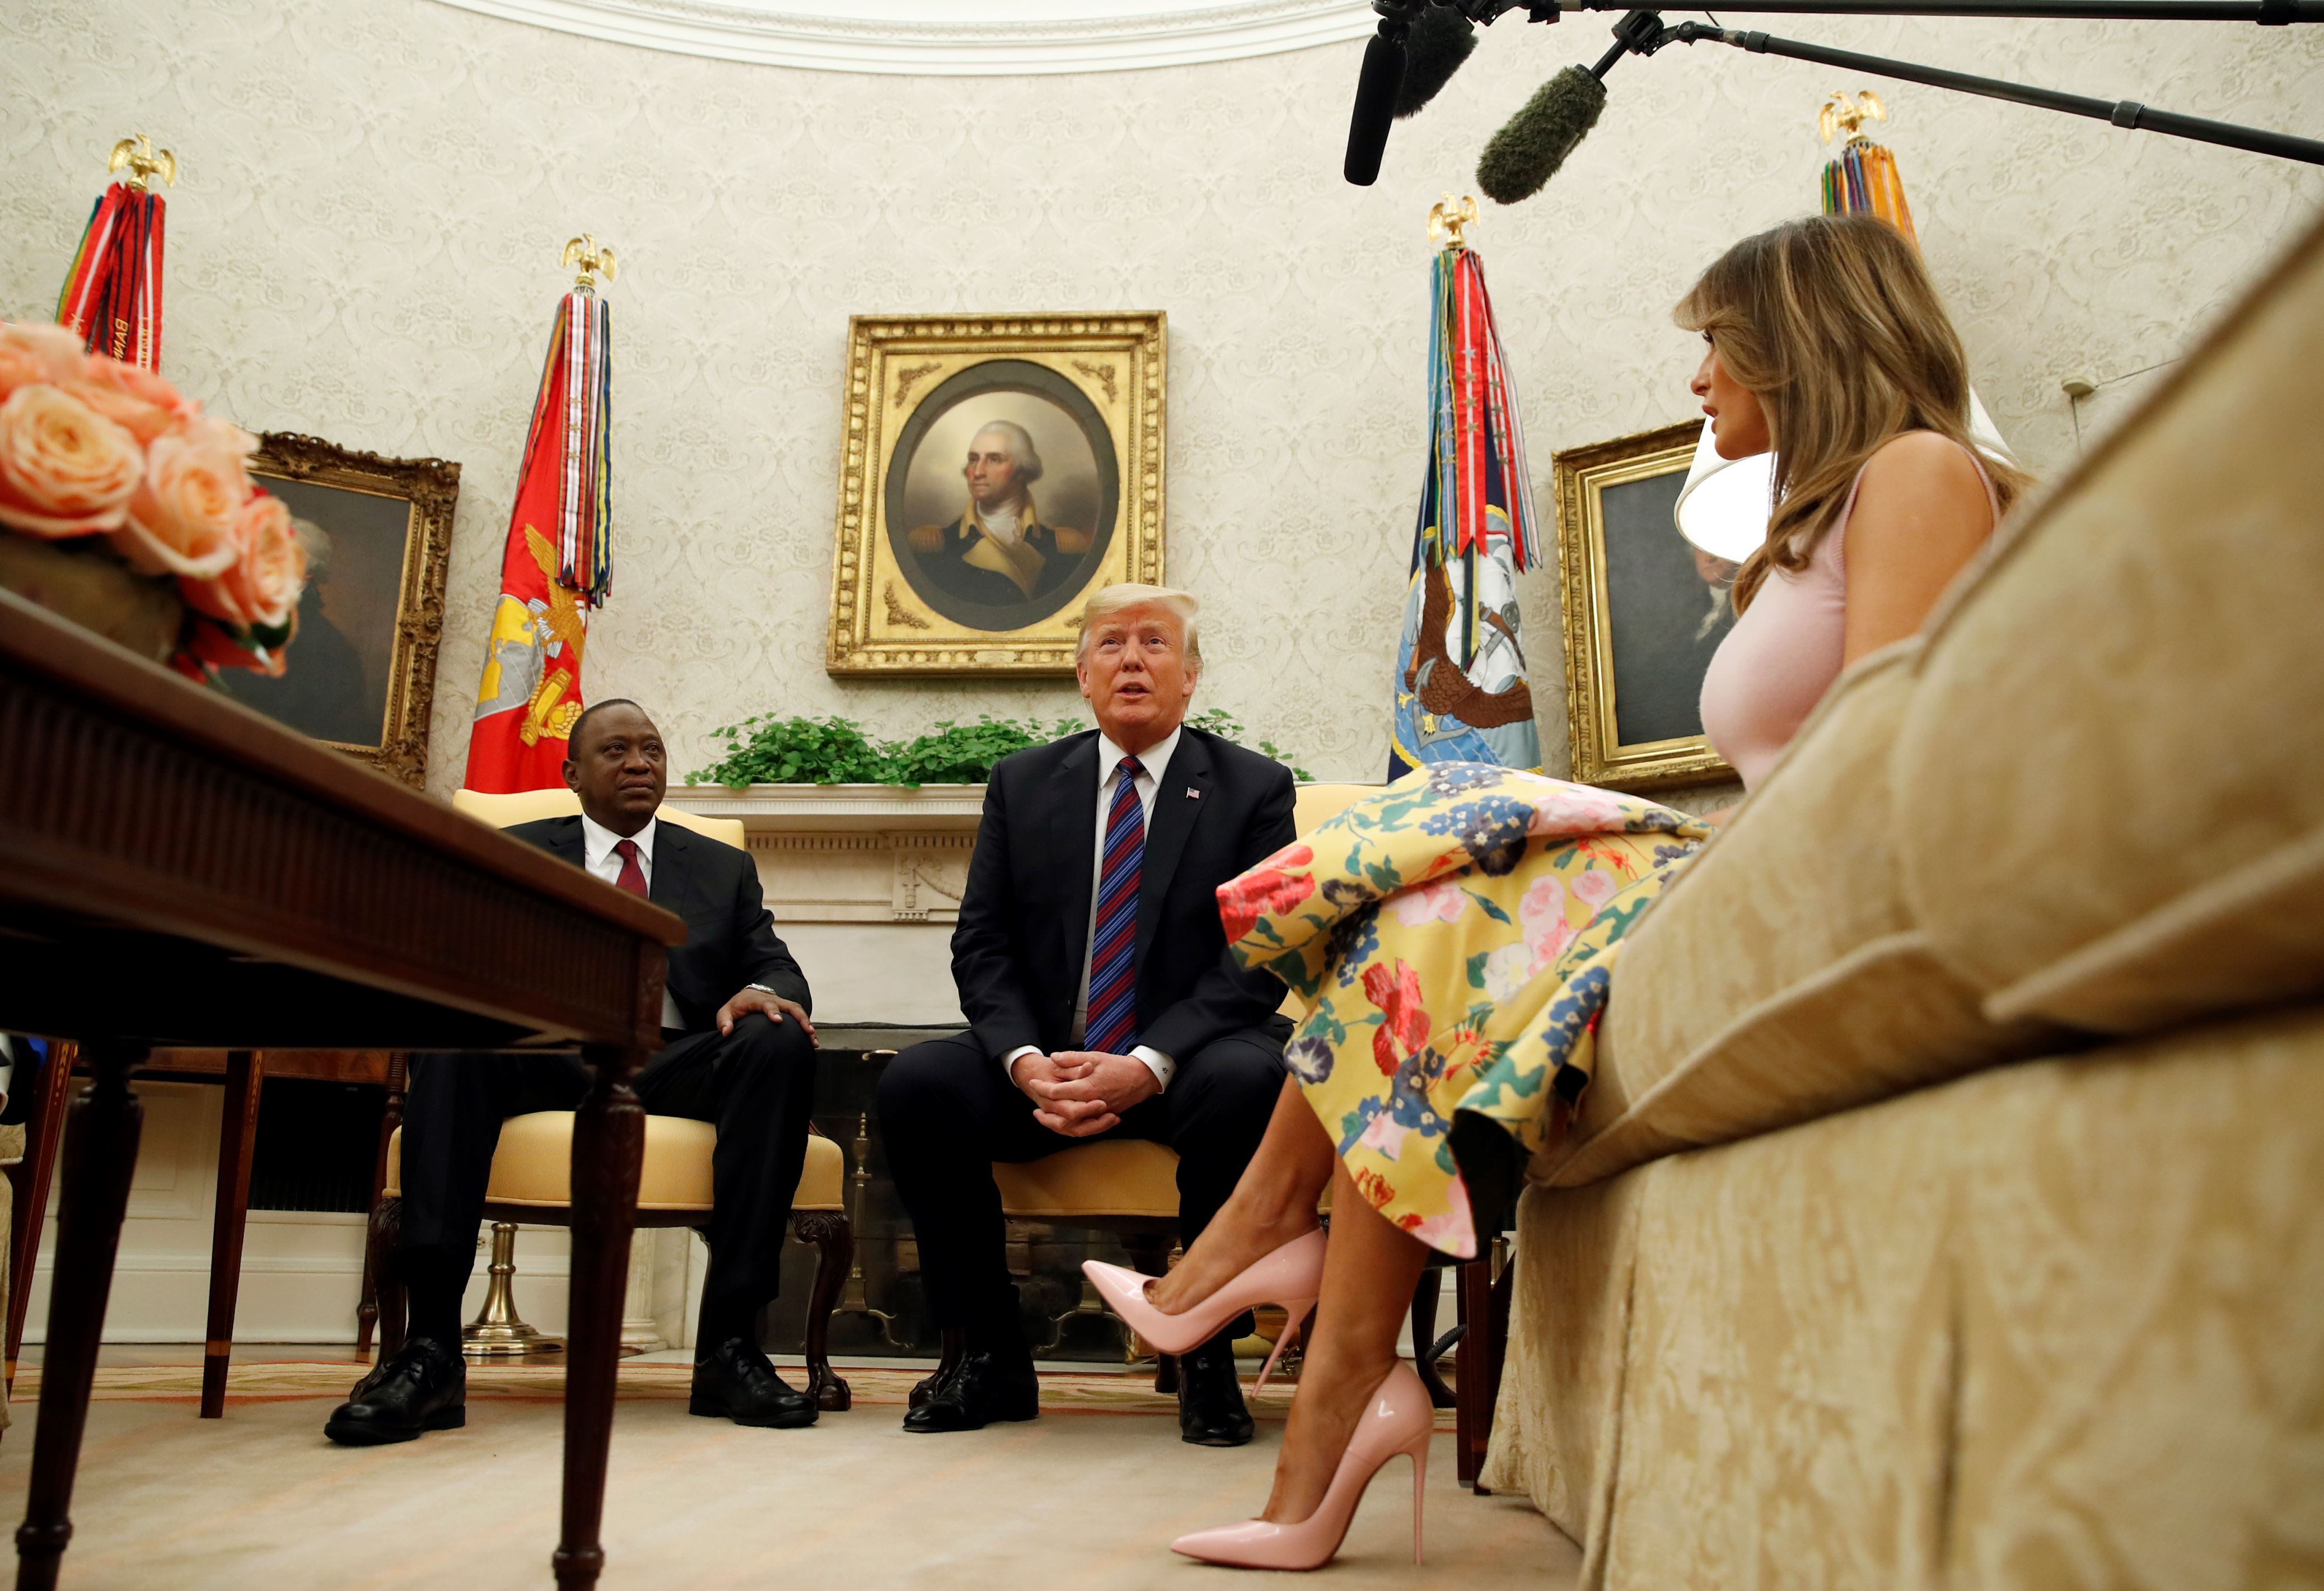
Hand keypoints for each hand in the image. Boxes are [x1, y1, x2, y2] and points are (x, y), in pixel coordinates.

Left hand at [716, 986, 815, 1044]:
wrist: (748, 997)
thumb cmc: (737, 1007)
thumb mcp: (726, 1011)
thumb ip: (724, 1020)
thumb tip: (726, 1032)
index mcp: (757, 999)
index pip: (767, 1003)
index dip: (773, 1010)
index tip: (778, 1020)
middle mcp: (773, 999)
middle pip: (790, 1005)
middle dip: (800, 1018)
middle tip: (807, 1030)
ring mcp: (782, 1004)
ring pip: (798, 1010)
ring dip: (807, 1023)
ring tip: (813, 1038)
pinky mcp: (788, 1010)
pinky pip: (800, 1016)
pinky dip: (807, 1027)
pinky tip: (812, 1041)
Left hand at [1026, 1049, 1159, 1137]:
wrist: (1141, 1079)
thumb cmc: (1118, 1066)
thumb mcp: (1095, 1057)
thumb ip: (1073, 1058)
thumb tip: (1054, 1057)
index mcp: (1087, 1087)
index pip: (1057, 1091)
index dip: (1042, 1087)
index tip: (1033, 1082)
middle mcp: (1091, 1104)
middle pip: (1061, 1114)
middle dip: (1046, 1112)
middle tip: (1035, 1108)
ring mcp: (1098, 1114)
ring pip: (1072, 1126)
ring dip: (1056, 1124)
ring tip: (1045, 1117)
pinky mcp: (1103, 1118)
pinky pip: (1084, 1127)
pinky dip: (1071, 1126)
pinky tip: (1063, 1121)